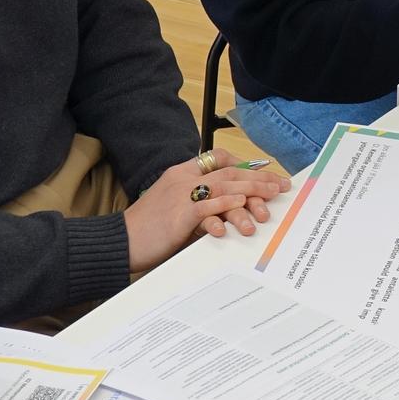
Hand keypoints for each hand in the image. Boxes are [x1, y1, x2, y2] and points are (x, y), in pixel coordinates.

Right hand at [122, 155, 288, 270]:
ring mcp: (181, 194)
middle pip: (228, 171)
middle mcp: (182, 178)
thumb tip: (224, 213)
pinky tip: (243, 211)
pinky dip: (228, 206)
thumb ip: (197, 206)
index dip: (242, 164)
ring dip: (251, 192)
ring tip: (270, 201)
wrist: (119, 241)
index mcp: (180, 173)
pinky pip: (210, 206)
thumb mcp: (173, 210)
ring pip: (225, 186)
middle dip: (258, 178)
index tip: (262, 173)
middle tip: (279, 186)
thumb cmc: (145, 231)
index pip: (217, 158)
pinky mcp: (181, 213)